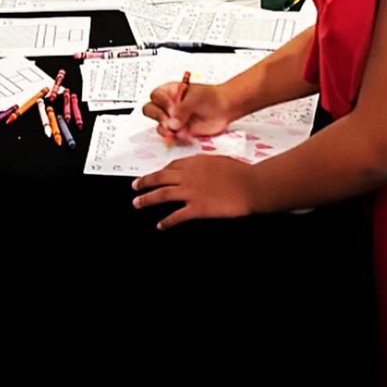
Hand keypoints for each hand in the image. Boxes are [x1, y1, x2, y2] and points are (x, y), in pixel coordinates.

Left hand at [132, 154, 255, 229]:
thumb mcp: (222, 161)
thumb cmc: (242, 173)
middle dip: (145, 182)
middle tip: (135, 186)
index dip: (161, 171)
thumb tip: (204, 168)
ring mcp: (191, 191)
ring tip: (137, 203)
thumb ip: (208, 164)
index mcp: (196, 162)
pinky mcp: (197, 208)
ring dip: (147, 199)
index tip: (155, 174)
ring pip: (162, 194)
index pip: (172, 165)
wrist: (251, 185)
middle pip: (161, 177)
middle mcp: (189, 175)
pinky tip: (160, 225)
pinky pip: (176, 216)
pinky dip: (166, 222)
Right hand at [142, 81, 233, 144]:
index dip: (162, 102)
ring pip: (158, 126)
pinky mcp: (179, 132)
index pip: (155, 96)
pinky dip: (174, 137)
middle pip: (150, 110)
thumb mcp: (195, 97)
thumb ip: (182, 108)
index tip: (173, 106)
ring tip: (178, 129)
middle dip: (159, 116)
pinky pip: (169, 136)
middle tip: (171, 120)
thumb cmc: (210, 97)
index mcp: (170, 92)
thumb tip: (173, 122)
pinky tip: (184, 134)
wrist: (224, 108)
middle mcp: (168, 106)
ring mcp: (173, 119)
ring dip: (165, 129)